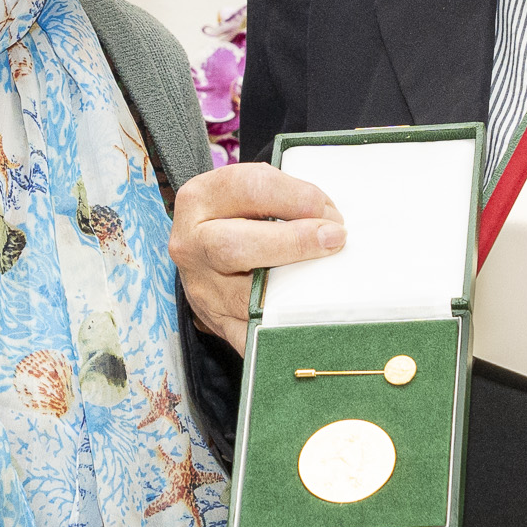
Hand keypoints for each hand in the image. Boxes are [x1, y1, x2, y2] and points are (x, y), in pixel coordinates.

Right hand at [171, 161, 342, 349]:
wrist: (203, 260)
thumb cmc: (234, 218)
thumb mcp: (245, 194)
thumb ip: (282, 197)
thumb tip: (330, 217)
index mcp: (200, 200)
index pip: (250, 189)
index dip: (298, 197)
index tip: (327, 210)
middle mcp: (192, 245)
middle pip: (236, 246)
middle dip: (294, 241)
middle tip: (334, 238)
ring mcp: (203, 289)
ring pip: (246, 298)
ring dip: (297, 288)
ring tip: (329, 275)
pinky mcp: (220, 324)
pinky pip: (255, 337)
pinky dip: (286, 331)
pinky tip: (313, 319)